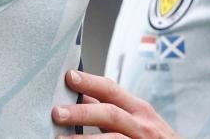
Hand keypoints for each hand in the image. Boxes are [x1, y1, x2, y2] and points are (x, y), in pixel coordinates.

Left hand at [52, 70, 179, 137]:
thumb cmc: (152, 136)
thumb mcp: (136, 117)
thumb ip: (111, 106)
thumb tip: (80, 93)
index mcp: (138, 109)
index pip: (111, 89)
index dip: (90, 82)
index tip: (68, 77)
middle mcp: (141, 125)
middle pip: (110, 114)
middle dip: (82, 112)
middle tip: (57, 113)